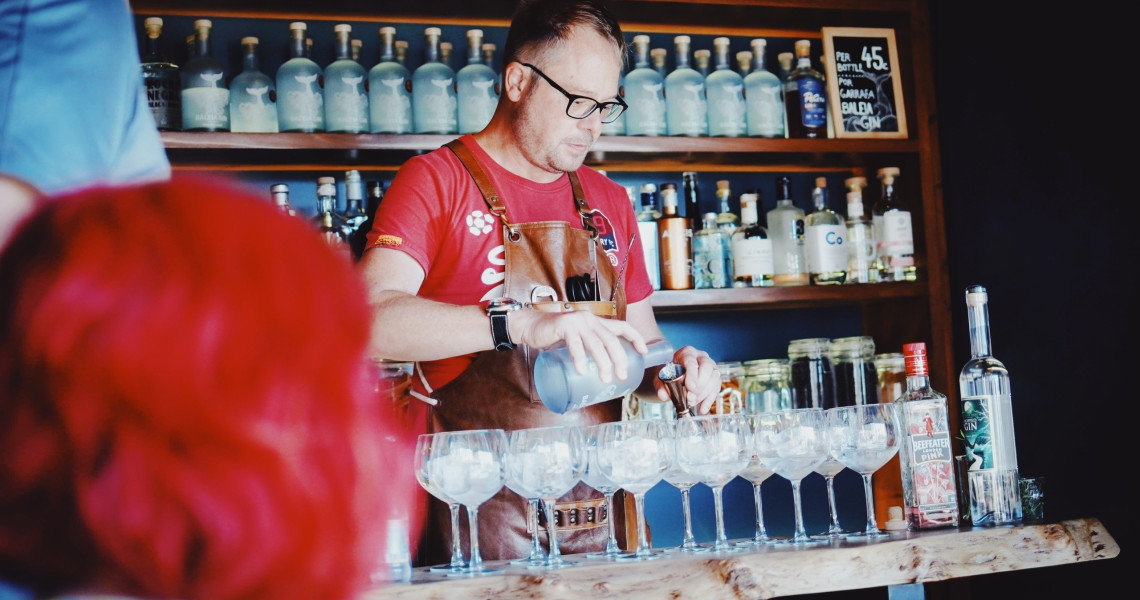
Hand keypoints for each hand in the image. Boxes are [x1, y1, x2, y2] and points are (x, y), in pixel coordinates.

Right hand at [512, 308, 646, 382]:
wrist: (530, 327)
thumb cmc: (554, 337)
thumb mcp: (576, 342)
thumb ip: (588, 350)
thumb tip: (600, 374)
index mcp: (596, 323)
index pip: (622, 327)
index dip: (636, 338)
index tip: (644, 352)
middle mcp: (590, 319)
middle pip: (612, 339)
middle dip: (620, 358)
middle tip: (622, 376)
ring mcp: (577, 321)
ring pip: (596, 343)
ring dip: (603, 362)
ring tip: (605, 378)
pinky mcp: (564, 325)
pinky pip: (576, 344)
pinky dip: (580, 358)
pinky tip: (583, 370)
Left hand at [655, 346, 719, 414]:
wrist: (671, 377)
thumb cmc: (666, 374)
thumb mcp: (659, 378)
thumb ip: (660, 386)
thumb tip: (664, 395)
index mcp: (687, 353)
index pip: (692, 362)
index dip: (692, 375)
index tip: (690, 388)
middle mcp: (701, 357)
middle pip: (707, 368)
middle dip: (699, 385)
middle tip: (690, 398)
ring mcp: (710, 367)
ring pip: (714, 379)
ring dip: (703, 394)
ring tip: (691, 403)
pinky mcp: (714, 379)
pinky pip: (716, 389)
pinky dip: (709, 401)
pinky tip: (702, 409)